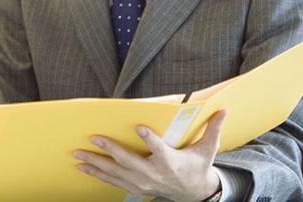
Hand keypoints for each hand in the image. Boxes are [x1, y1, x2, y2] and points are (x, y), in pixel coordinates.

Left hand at [73, 110, 226, 201]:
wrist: (193, 193)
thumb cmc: (198, 166)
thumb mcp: (208, 149)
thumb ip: (213, 129)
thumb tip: (224, 109)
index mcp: (171, 162)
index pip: (159, 149)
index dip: (149, 139)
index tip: (139, 127)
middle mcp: (153, 174)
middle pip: (129, 161)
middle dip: (110, 150)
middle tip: (94, 137)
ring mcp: (142, 182)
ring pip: (115, 173)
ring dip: (96, 163)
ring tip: (78, 155)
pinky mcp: (135, 186)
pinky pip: (113, 181)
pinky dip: (97, 174)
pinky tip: (83, 166)